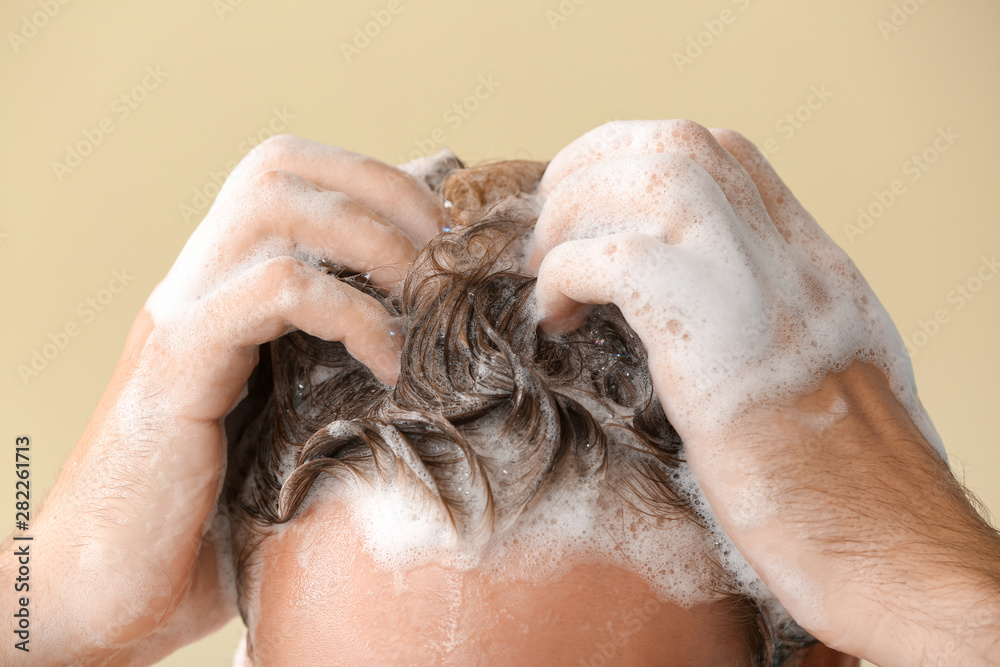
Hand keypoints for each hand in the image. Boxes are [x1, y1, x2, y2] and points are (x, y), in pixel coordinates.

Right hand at [6, 135, 447, 664]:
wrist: (110, 585)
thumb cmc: (213, 509)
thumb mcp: (293, 418)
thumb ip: (337, 362)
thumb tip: (419, 330)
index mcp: (219, 284)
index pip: (285, 168)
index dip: (373, 178)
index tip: (439, 235)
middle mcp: (193, 283)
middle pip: (278, 166)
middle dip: (381, 193)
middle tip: (441, 258)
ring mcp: (181, 316)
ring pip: (272, 209)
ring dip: (371, 242)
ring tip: (422, 301)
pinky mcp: (179, 366)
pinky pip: (273, 293)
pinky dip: (350, 314)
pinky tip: (389, 365)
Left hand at [532, 120, 999, 665]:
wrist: (882, 541)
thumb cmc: (839, 484)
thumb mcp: (818, 372)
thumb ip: (765, 322)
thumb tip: (694, 312)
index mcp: (809, 260)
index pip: (723, 153)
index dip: (637, 157)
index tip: (591, 201)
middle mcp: (787, 254)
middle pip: (676, 144)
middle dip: (592, 166)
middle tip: (551, 225)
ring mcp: (755, 281)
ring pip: (647, 176)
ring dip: (573, 212)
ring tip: (546, 270)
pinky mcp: (711, 329)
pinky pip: (613, 256)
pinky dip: (566, 274)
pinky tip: (556, 318)